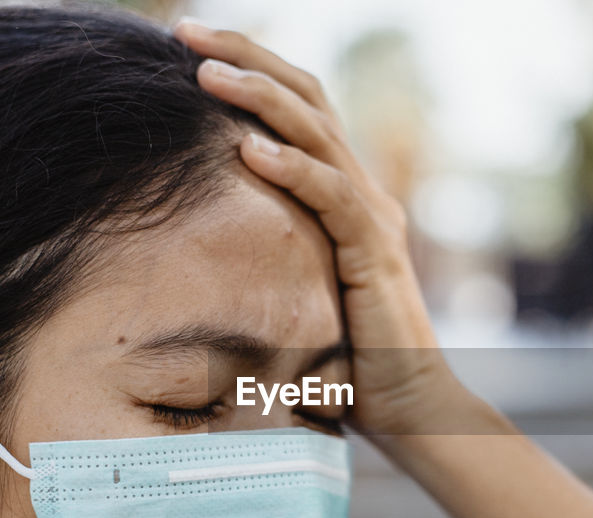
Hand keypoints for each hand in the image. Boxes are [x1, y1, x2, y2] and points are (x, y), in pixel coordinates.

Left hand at [172, 18, 473, 437]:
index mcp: (344, 193)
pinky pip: (333, 198)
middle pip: (307, 98)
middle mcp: (363, 192)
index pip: (299, 109)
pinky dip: (292, 169)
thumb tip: (192, 255)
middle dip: (245, 56)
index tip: (188, 49)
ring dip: (259, 97)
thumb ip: (263, 258)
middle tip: (183, 32)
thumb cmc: (346, 360)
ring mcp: (373, 219)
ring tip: (203, 71)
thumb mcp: (295, 292)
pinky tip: (247, 150)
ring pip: (318, 134)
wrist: (409, 406)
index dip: (251, 69)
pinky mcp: (375, 253)